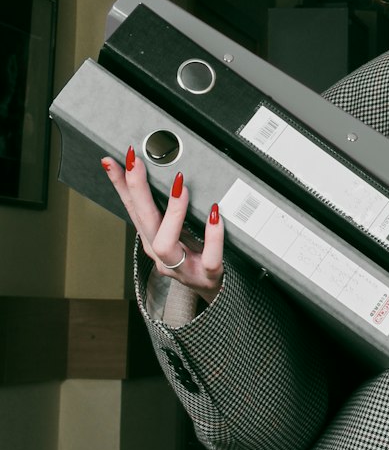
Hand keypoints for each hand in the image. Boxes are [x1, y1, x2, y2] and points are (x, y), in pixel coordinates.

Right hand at [102, 147, 223, 304]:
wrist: (215, 290)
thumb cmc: (196, 255)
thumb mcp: (177, 230)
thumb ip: (169, 206)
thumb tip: (167, 171)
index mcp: (152, 240)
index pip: (132, 208)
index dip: (120, 185)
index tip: (112, 160)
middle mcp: (161, 255)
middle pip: (143, 221)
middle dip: (137, 189)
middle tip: (138, 161)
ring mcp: (182, 268)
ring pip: (165, 244)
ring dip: (172, 213)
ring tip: (180, 187)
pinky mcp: (207, 276)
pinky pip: (209, 258)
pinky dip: (213, 236)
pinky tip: (215, 215)